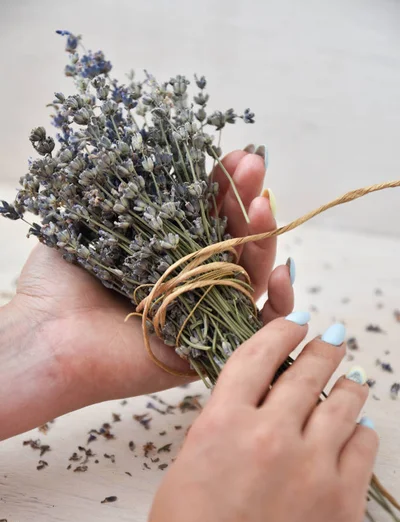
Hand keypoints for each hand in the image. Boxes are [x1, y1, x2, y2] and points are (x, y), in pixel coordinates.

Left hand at [0, 149, 293, 437]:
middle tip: (252, 166)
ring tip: (262, 205)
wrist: (46, 341)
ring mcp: (205, 313)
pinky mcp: (215, 348)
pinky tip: (282, 271)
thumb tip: (142, 152)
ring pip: (251, 275)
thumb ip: (118, 192)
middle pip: (235, 240)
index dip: (223, 186)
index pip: (207, 215)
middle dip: (247, 200)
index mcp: (165, 252)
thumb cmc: (58, 285)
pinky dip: (281, 302)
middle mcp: (189, 280)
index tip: (235, 156)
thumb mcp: (87, 222)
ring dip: (263, 239)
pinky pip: (262, 328)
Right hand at [130, 315, 377, 521]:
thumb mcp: (190, 466)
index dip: (281, 331)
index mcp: (224, 422)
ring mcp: (312, 468)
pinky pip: (364, 445)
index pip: (259, 354)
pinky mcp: (342, 502)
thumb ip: (225, 425)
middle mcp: (271, 435)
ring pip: (344, 401)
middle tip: (330, 339)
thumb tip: (259, 401)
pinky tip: (357, 429)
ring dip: (346, 383)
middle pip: (307, 369)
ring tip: (350, 378)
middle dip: (322, 348)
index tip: (294, 324)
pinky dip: (361, 431)